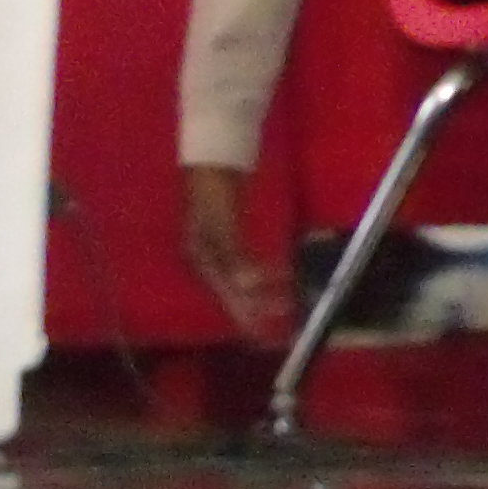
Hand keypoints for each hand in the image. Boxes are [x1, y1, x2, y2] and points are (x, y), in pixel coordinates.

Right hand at [182, 164, 288, 340]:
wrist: (214, 153)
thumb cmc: (214, 186)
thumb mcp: (221, 221)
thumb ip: (234, 253)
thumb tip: (247, 286)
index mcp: (201, 258)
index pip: (227, 296)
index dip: (247, 316)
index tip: (267, 335)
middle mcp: (206, 258)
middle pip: (234, 293)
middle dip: (257, 310)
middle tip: (284, 324)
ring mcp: (217, 247)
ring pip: (242, 281)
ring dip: (263, 294)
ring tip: (286, 304)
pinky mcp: (230, 236)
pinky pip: (248, 264)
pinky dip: (263, 275)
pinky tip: (278, 279)